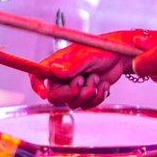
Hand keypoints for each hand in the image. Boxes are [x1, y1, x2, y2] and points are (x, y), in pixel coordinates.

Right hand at [31, 31, 156, 108]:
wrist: (120, 58)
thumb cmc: (101, 50)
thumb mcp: (87, 56)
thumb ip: (72, 65)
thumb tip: (55, 70)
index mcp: (56, 63)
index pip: (37, 75)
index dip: (36, 85)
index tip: (44, 93)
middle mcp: (61, 77)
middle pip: (54, 96)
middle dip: (71, 92)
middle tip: (83, 81)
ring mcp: (73, 87)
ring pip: (72, 103)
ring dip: (87, 94)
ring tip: (96, 78)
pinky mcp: (85, 95)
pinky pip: (86, 106)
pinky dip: (97, 97)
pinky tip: (103, 84)